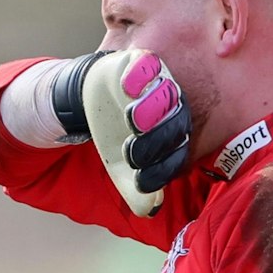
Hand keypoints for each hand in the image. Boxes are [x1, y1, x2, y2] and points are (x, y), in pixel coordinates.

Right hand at [46, 50, 191, 216]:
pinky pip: (149, 65)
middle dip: (156, 138)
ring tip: (132, 116)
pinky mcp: (143, 63)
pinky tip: (127, 87)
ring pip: (167, 93)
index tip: (137, 178)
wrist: (95, 103)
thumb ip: (137, 190)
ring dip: (152, 107)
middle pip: (176, 123)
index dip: (160, 168)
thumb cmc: (115, 137)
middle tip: (131, 147)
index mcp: (174, 137)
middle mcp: (174, 109)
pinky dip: (140, 75)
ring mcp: (160, 83)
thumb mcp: (122, 169)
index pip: (177, 153)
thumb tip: (149, 209)